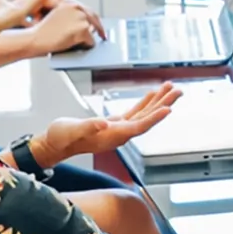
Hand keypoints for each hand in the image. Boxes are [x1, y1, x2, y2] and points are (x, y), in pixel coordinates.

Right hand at [25, 0, 104, 54]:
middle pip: (94, 19)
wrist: (34, 38)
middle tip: (103, 36)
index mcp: (69, 2)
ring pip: (92, 31)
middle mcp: (76, 7)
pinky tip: (76, 46)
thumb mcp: (56, 17)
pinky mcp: (83, 29)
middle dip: (99, 29)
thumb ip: (70, 16)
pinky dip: (86, 46)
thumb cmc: (41, 31)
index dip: (95, 20)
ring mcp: (80, 17)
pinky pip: (91, 42)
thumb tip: (85, 24)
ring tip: (77, 43)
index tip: (99, 26)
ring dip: (87, 38)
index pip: (88, 10)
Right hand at [29, 85, 180, 167]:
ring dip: (158, 101)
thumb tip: (103, 123)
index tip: (168, 109)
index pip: (139, 126)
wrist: (54, 145)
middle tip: (178, 91)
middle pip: (147, 118)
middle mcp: (120, 134)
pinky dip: (145, 102)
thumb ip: (88, 127)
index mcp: (113, 136)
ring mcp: (119, 129)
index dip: (153, 118)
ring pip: (144, 114)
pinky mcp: (114, 124)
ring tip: (171, 88)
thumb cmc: (60, 139)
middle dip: (164, 104)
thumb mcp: (71, 131)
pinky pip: (135, 112)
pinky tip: (152, 94)